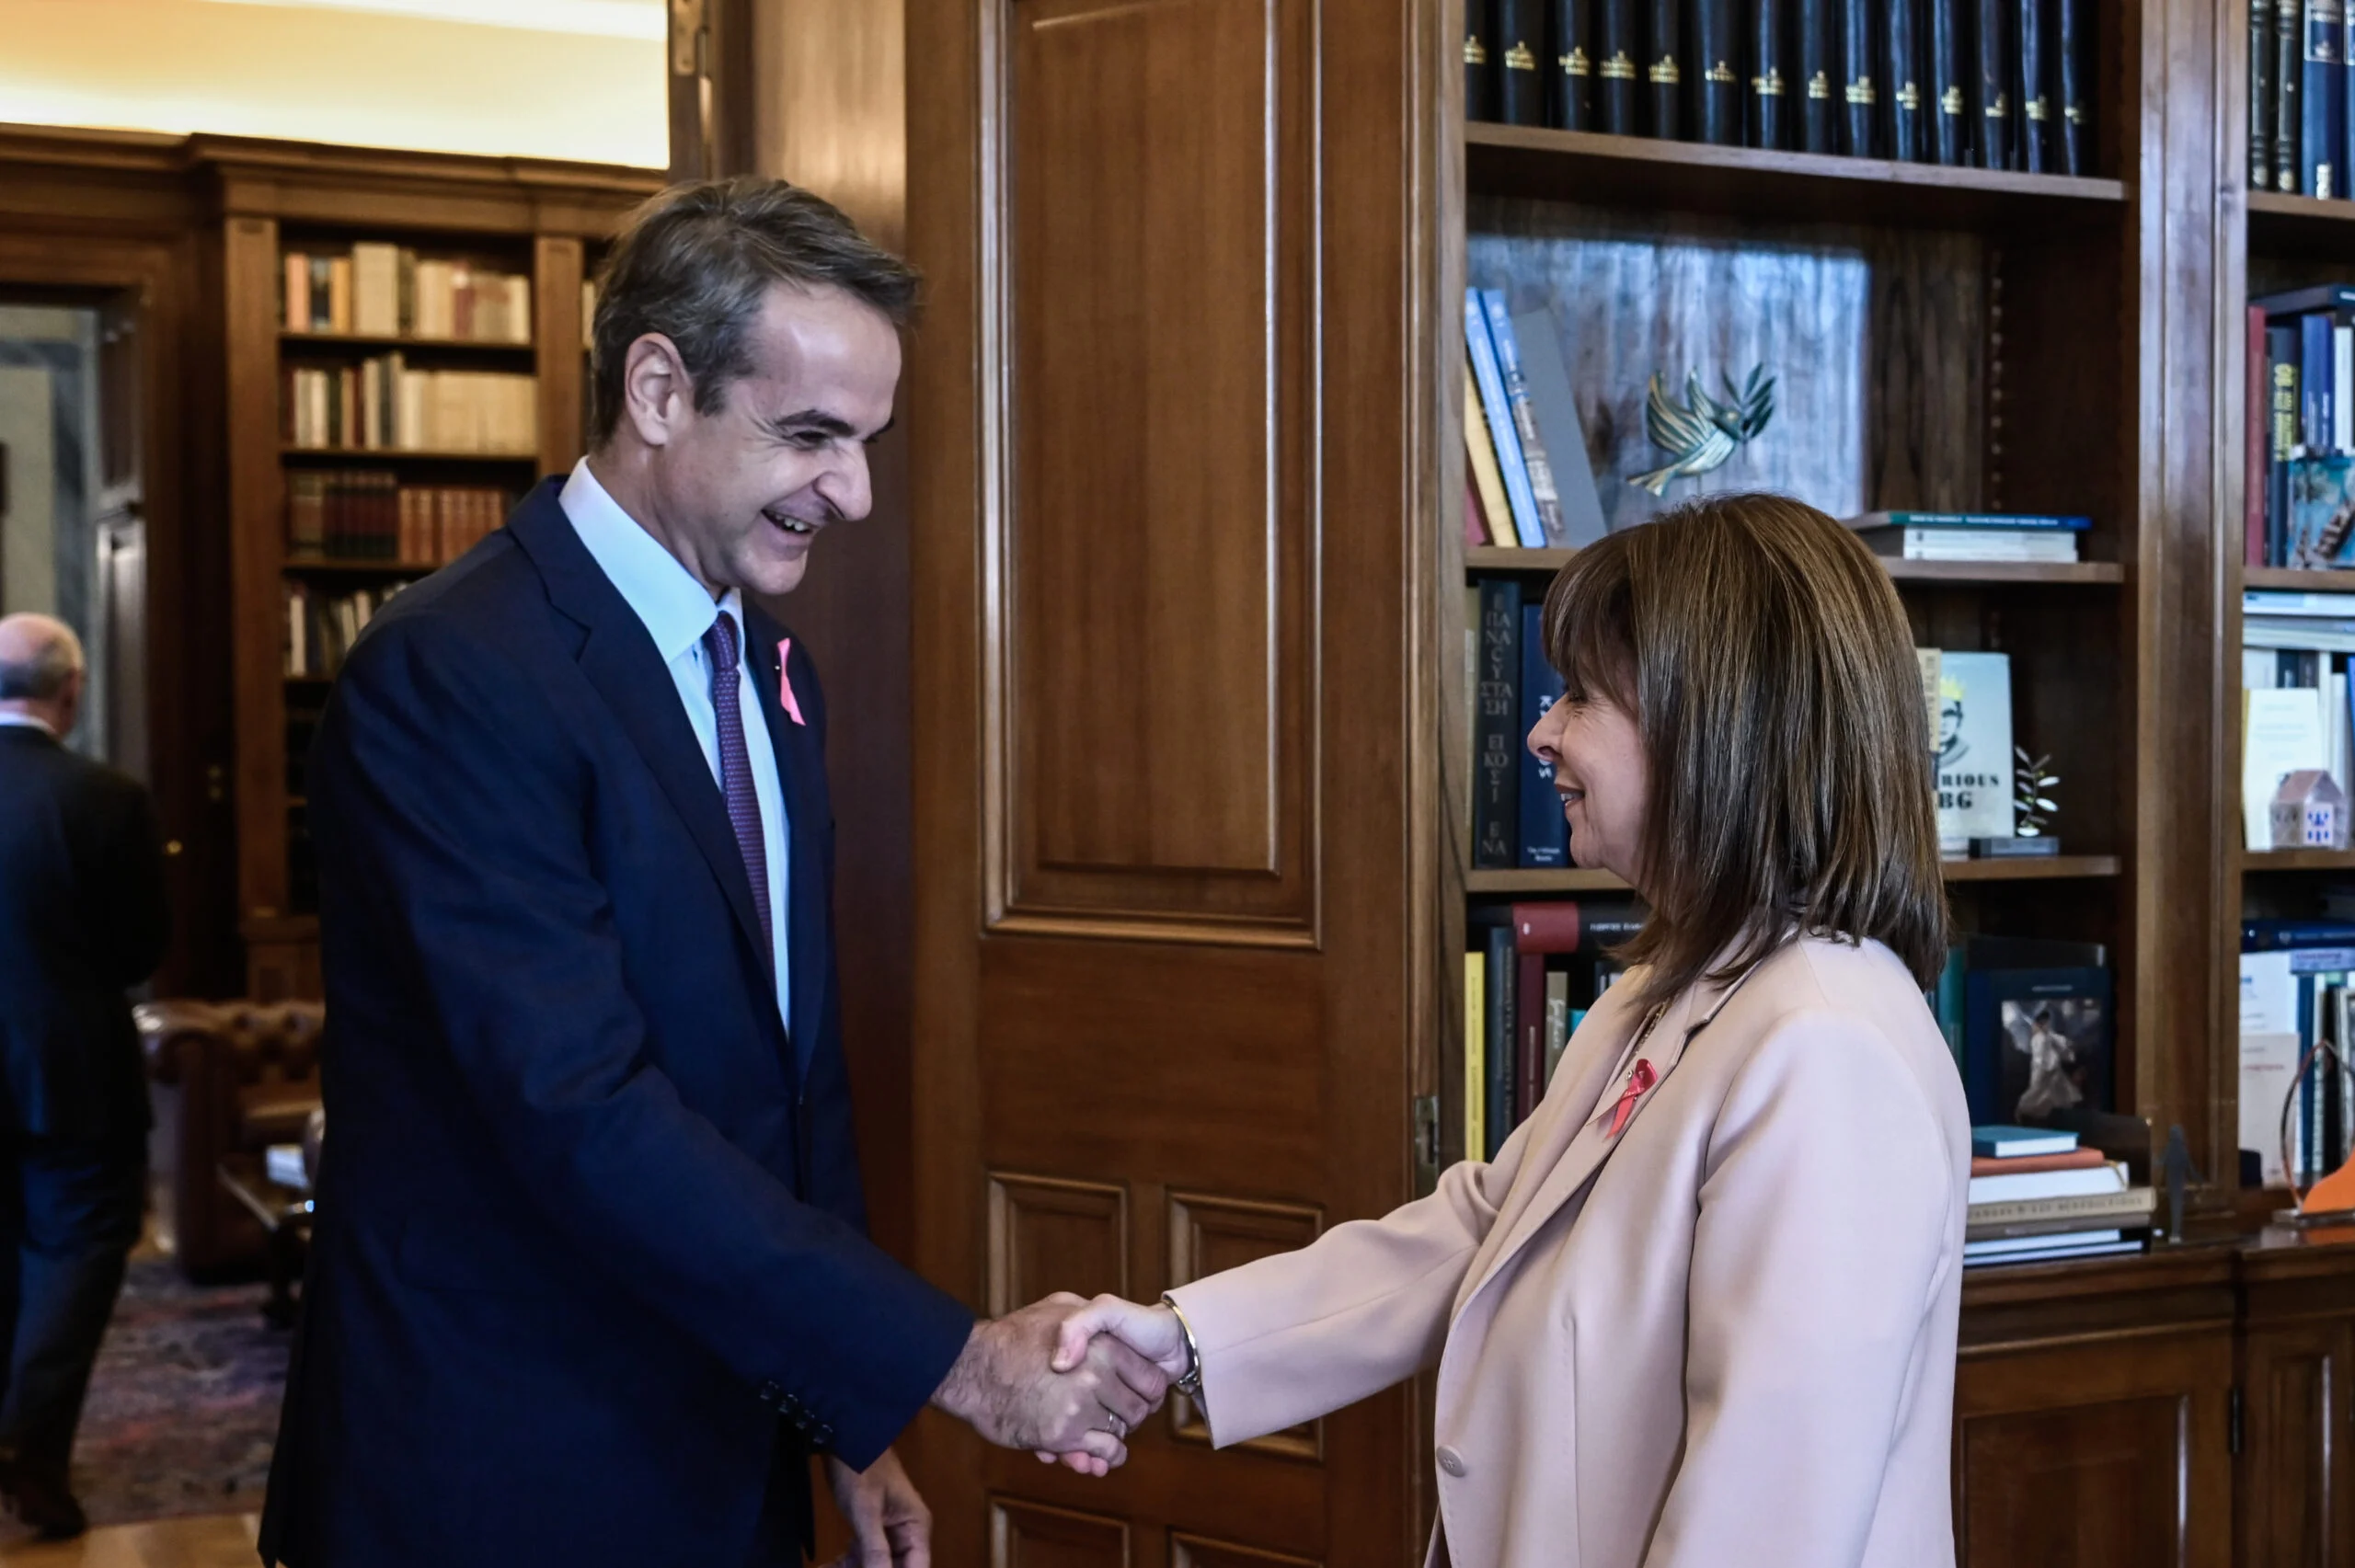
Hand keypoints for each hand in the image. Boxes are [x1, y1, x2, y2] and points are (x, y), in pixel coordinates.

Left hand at [824, 1448, 929, 1567]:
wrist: (845, 1434)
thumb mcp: (866, 1511)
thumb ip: (875, 1550)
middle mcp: (908, 1532)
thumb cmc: (861, 1467)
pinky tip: (827, 1567)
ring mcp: (888, 1531)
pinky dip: (846, 1563)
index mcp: (916, 1527)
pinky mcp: (871, 1528)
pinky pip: (862, 1555)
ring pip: (876, 1565)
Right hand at [930, 1293, 1170, 1475]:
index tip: (1139, 1395)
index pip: (1152, 1380)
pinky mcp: (1061, 1435)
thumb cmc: (1014, 1336)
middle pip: (1139, 1410)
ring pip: (1120, 1433)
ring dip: (1115, 1436)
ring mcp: (1079, 1407)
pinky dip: (1103, 1457)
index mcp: (1104, 1345)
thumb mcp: (1059, 1306)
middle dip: (1131, 1415)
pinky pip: (1100, 1452)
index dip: (1148, 1390)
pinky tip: (1098, 1455)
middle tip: (1119, 1414)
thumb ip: (1091, 1317)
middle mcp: (1096, 1376)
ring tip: (1106, 1433)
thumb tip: (1112, 1329)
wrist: (973, 1368)